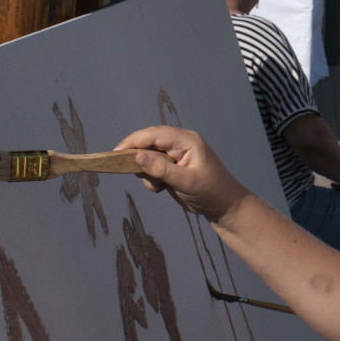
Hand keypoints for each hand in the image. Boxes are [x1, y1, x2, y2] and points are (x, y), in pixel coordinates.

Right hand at [116, 126, 249, 223]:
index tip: (116, 152)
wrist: (224, 206)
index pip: (154, 134)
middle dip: (138, 157)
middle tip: (124, 169)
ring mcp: (176, 155)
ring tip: (159, 185)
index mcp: (187, 141)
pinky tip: (162, 188)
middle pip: (149, 142)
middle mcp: (181, 144)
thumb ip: (162, 169)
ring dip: (147, 171)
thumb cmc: (211, 191)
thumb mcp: (186, 181)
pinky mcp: (173, 167)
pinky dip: (152, 178)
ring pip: (148, 156)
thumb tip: (138, 157)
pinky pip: (153, 168)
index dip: (134, 141)